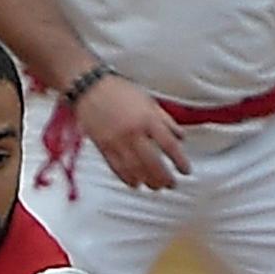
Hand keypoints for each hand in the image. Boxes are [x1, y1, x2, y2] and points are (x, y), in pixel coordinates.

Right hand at [78, 75, 190, 191]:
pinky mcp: (103, 147)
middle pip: (153, 163)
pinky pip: (117, 168)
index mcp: (148, 119)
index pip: (169, 146)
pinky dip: (127, 178)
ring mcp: (117, 141)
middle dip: (165, 178)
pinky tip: (135, 183)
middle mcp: (134, 132)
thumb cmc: (119, 91)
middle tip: (171, 184)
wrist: (89, 87)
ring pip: (135, 170)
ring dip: (148, 182)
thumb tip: (181, 137)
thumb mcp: (149, 102)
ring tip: (156, 186)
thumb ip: (166, 121)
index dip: (180, 161)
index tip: (185, 171)